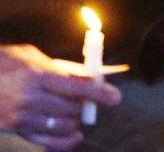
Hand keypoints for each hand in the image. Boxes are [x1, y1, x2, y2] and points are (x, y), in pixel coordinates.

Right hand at [0, 44, 119, 149]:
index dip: (98, 93)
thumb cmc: (7, 64)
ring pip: (62, 127)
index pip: (75, 88)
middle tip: (90, 102)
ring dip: (75, 122)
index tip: (115, 98)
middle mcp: (29, 100)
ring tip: (76, 114)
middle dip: (86, 106)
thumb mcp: (33, 57)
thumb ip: (61, 68)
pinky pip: (47, 144)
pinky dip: (65, 142)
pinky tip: (74, 136)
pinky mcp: (16, 132)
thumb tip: (89, 78)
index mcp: (37, 76)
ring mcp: (21, 119)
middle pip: (71, 109)